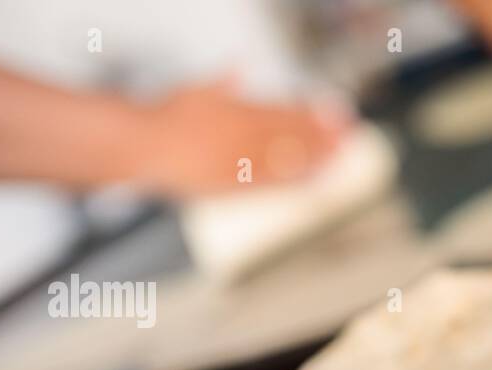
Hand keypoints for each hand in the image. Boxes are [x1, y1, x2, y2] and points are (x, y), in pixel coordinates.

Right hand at [132, 80, 350, 197]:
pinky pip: (272, 182)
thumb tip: (239, 65)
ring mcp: (239, 160)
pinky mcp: (232, 184)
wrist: (140, 144)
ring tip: (342, 154)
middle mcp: (243, 133)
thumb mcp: (194, 90)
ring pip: (287, 157)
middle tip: (351, 132)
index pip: (285, 110)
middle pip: (292, 132)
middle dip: (323, 132)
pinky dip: (297, 180)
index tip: (336, 112)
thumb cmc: (163, 117)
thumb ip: (222, 81)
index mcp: (238, 109)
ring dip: (317, 155)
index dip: (313, 113)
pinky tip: (318, 178)